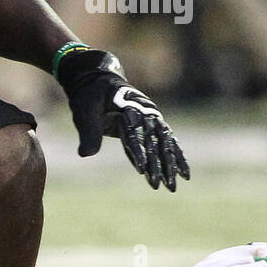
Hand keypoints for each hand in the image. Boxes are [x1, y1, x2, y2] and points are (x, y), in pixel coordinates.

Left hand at [56, 47, 189, 190]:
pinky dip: (175, 157)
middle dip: (158, 164)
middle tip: (160, 185)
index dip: (138, 150)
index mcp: (127, 106)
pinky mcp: (154, 123)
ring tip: (172, 186)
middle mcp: (145, 111)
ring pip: (164, 143)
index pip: (134, 132)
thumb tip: (86, 154)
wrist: (99, 80)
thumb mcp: (84, 111)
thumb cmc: (90, 96)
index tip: (141, 168)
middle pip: (154, 140)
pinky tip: (182, 173)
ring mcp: (152, 117)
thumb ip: (88, 132)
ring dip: (169, 165)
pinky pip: (167, 142)